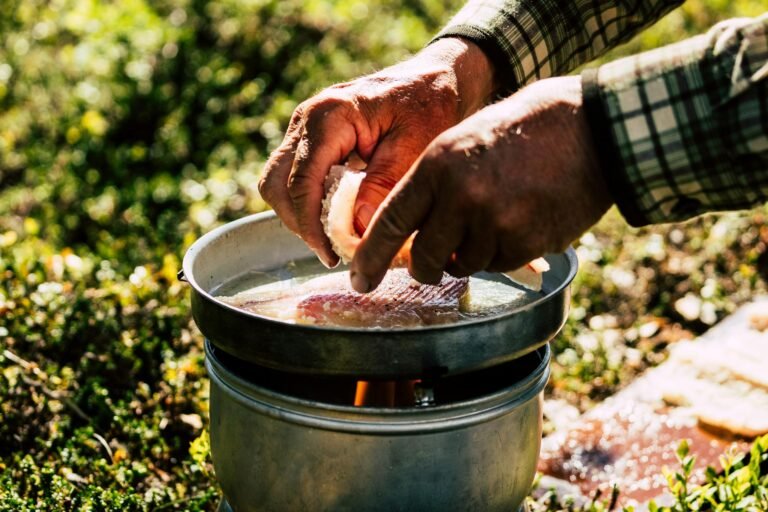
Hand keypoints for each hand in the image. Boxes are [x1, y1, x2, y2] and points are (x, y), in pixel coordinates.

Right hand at [258, 38, 494, 266]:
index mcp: (328, 117)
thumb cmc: (428, 105)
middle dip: (298, 223)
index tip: (331, 253)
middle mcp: (306, 119)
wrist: (435, 77)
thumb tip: (356, 229)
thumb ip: (383, 184)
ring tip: (332, 239)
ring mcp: (303, 128)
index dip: (310, 225)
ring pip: (278, 183)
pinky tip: (334, 218)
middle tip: (330, 251)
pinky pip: (293, 176)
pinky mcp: (310, 138)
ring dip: (298, 215)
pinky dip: (306, 202)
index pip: (300, 183)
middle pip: (275, 184)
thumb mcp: (414, 146)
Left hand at [350, 76, 612, 291]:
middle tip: (435, 263)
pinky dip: (503, 254)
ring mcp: (493, 222)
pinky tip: (521, 221)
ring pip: (464, 265)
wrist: (590, 130)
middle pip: (425, 259)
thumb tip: (410, 235)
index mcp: (437, 165)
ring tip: (497, 217)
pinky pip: (498, 266)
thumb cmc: (522, 132)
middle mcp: (460, 196)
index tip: (360, 281)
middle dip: (427, 268)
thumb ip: (433, 187)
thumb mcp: (463, 143)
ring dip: (472, 254)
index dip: (370, 258)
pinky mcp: (525, 242)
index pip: (391, 222)